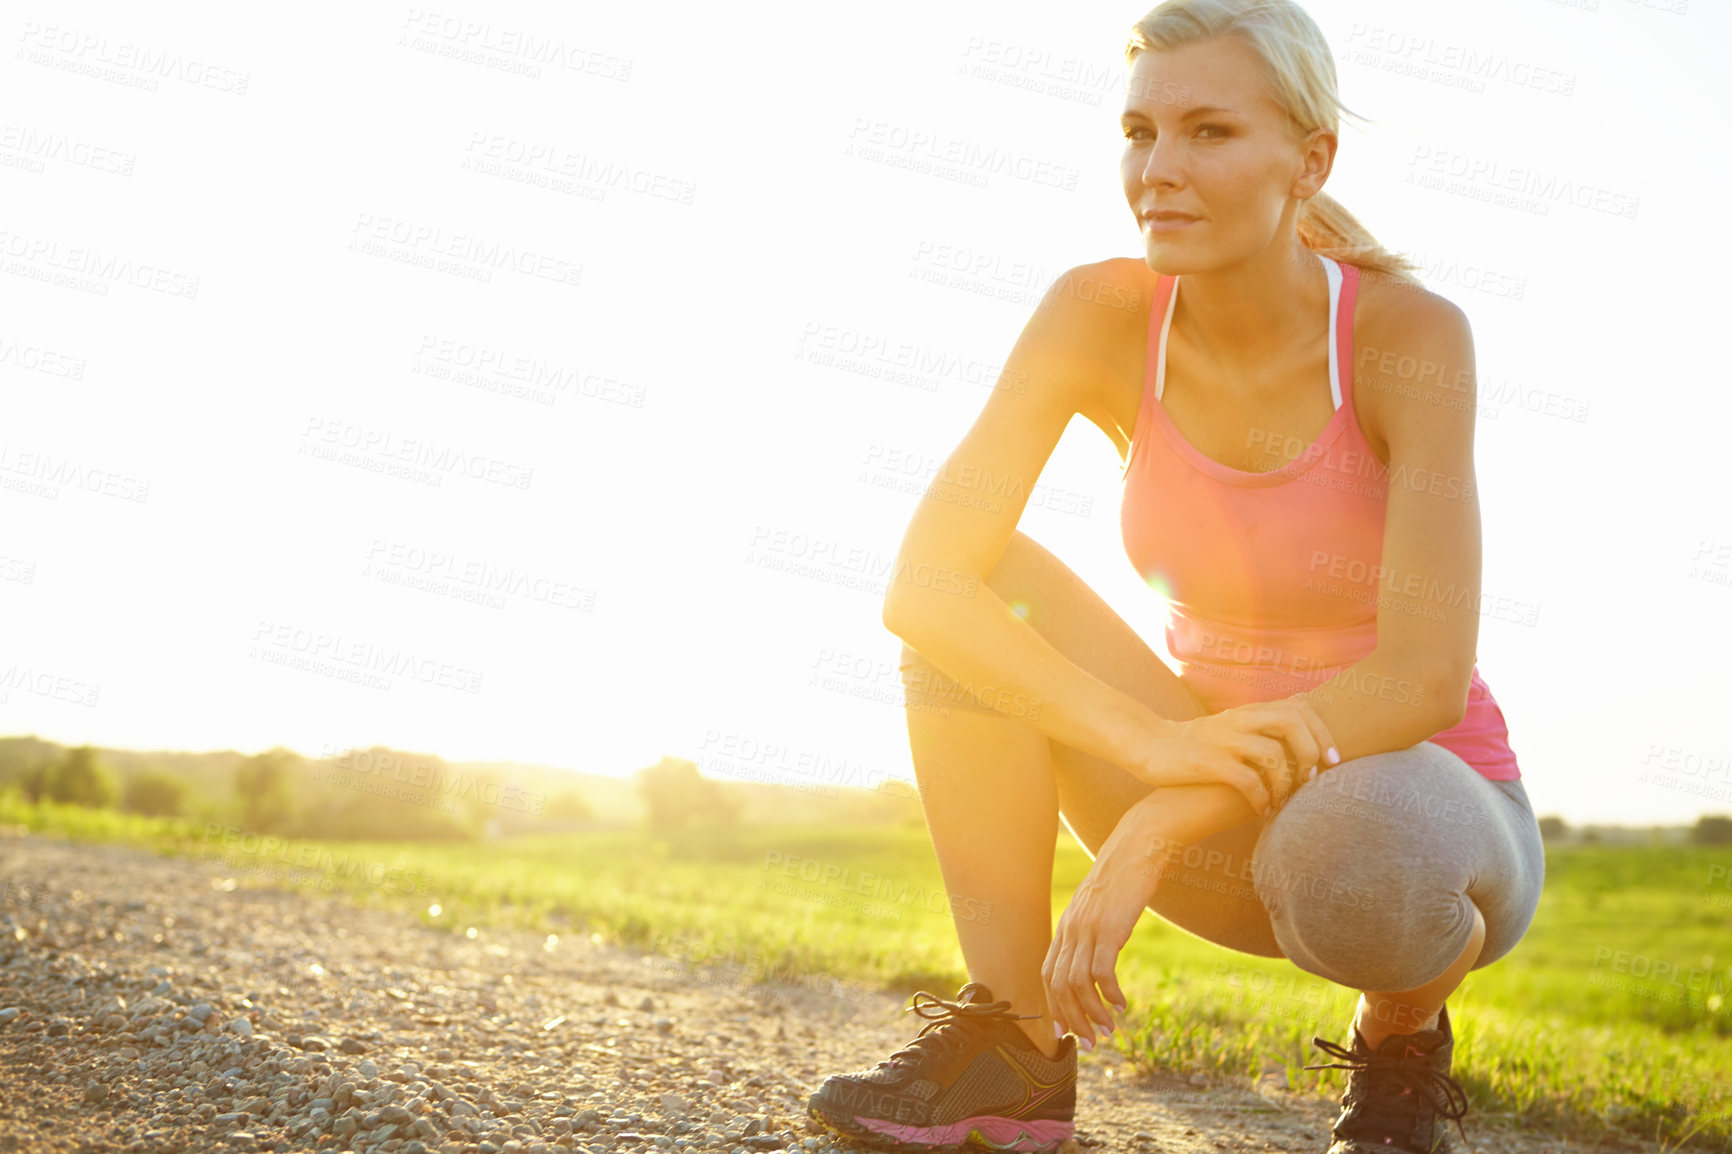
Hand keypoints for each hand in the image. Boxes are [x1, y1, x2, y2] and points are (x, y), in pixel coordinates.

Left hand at [1041, 808, 1162, 1049]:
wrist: (1137, 847)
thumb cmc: (1123, 880)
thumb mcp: (1100, 908)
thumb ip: (1092, 933)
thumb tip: (1095, 964)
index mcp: (1066, 927)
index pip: (1048, 975)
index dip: (1054, 1007)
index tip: (1066, 1032)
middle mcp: (1070, 930)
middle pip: (1059, 986)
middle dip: (1073, 1020)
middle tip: (1091, 1043)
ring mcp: (1088, 928)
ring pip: (1078, 984)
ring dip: (1092, 1013)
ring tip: (1109, 1030)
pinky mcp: (1109, 927)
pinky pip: (1102, 971)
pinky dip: (1110, 994)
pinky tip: (1122, 1004)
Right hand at [1132, 697, 1339, 815]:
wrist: (1148, 746)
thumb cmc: (1193, 746)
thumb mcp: (1229, 729)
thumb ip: (1258, 730)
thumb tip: (1296, 745)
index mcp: (1247, 711)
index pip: (1298, 706)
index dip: (1322, 731)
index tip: (1332, 759)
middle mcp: (1238, 720)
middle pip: (1291, 722)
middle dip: (1312, 751)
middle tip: (1316, 779)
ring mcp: (1223, 740)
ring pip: (1273, 754)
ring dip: (1286, 783)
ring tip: (1284, 801)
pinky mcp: (1209, 763)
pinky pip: (1247, 780)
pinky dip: (1261, 798)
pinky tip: (1261, 811)